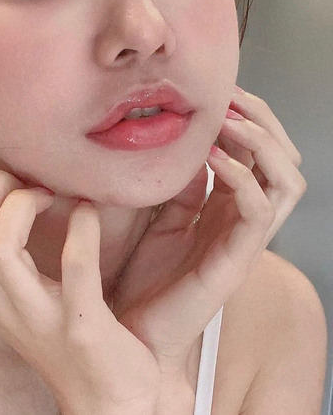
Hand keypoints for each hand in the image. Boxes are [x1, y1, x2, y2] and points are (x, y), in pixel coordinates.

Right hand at [0, 118, 159, 413]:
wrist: (106, 397)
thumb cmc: (66, 327)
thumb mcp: (23, 284)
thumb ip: (5, 237)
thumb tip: (7, 171)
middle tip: (27, 177)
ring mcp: (33, 317)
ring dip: (20, 202)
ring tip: (50, 194)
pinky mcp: (79, 327)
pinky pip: (75, 268)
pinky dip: (82, 229)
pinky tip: (89, 211)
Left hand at [109, 86, 305, 374]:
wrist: (133, 333)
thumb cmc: (145, 277)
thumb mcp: (160, 215)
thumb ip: (179, 184)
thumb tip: (183, 143)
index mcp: (227, 205)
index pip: (260, 150)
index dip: (248, 114)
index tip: (219, 88)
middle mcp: (244, 219)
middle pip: (284, 158)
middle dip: (262, 118)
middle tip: (230, 96)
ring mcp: (245, 240)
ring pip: (287, 180)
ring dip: (261, 141)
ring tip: (227, 121)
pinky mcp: (236, 260)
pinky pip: (258, 211)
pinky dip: (242, 176)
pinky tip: (213, 158)